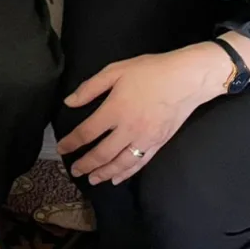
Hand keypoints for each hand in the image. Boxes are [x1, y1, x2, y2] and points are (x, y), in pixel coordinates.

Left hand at [56, 43, 232, 185]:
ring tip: (92, 180)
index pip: (87, 133)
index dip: (72, 143)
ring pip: (120, 163)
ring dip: (104, 173)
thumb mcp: (115, 71)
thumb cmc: (149, 71)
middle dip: (85, 164)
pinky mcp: (159, 143)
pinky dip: (127, 173)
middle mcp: (128, 129)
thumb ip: (90, 88)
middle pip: (102, 153)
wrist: (187, 79)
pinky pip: (140, 163)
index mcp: (114, 110)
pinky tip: (117, 178)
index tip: (62, 149)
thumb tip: (69, 102)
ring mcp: (145, 139)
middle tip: (74, 171)